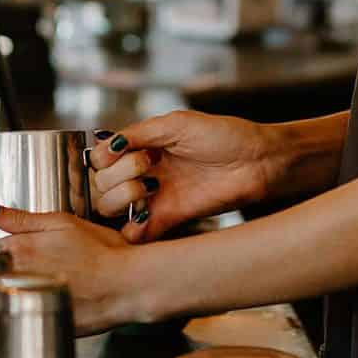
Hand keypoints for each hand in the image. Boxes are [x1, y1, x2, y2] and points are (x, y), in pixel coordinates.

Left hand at [0, 201, 143, 334]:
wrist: (127, 286)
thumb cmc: (102, 252)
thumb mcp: (62, 222)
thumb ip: (20, 218)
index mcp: (18, 249)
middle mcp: (16, 275)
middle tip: (8, 268)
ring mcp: (25, 301)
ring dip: (2, 290)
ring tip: (32, 285)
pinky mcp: (38, 321)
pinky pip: (19, 315)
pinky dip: (24, 309)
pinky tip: (44, 302)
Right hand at [88, 111, 273, 242]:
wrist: (257, 161)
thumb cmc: (224, 136)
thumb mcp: (177, 124)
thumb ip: (139, 133)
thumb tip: (106, 144)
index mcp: (142, 148)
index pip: (100, 158)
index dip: (104, 156)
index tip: (125, 149)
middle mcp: (143, 174)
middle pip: (100, 184)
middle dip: (116, 173)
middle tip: (147, 163)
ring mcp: (153, 198)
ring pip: (110, 208)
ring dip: (120, 195)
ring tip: (149, 186)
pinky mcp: (167, 219)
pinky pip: (135, 233)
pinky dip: (131, 228)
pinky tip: (145, 213)